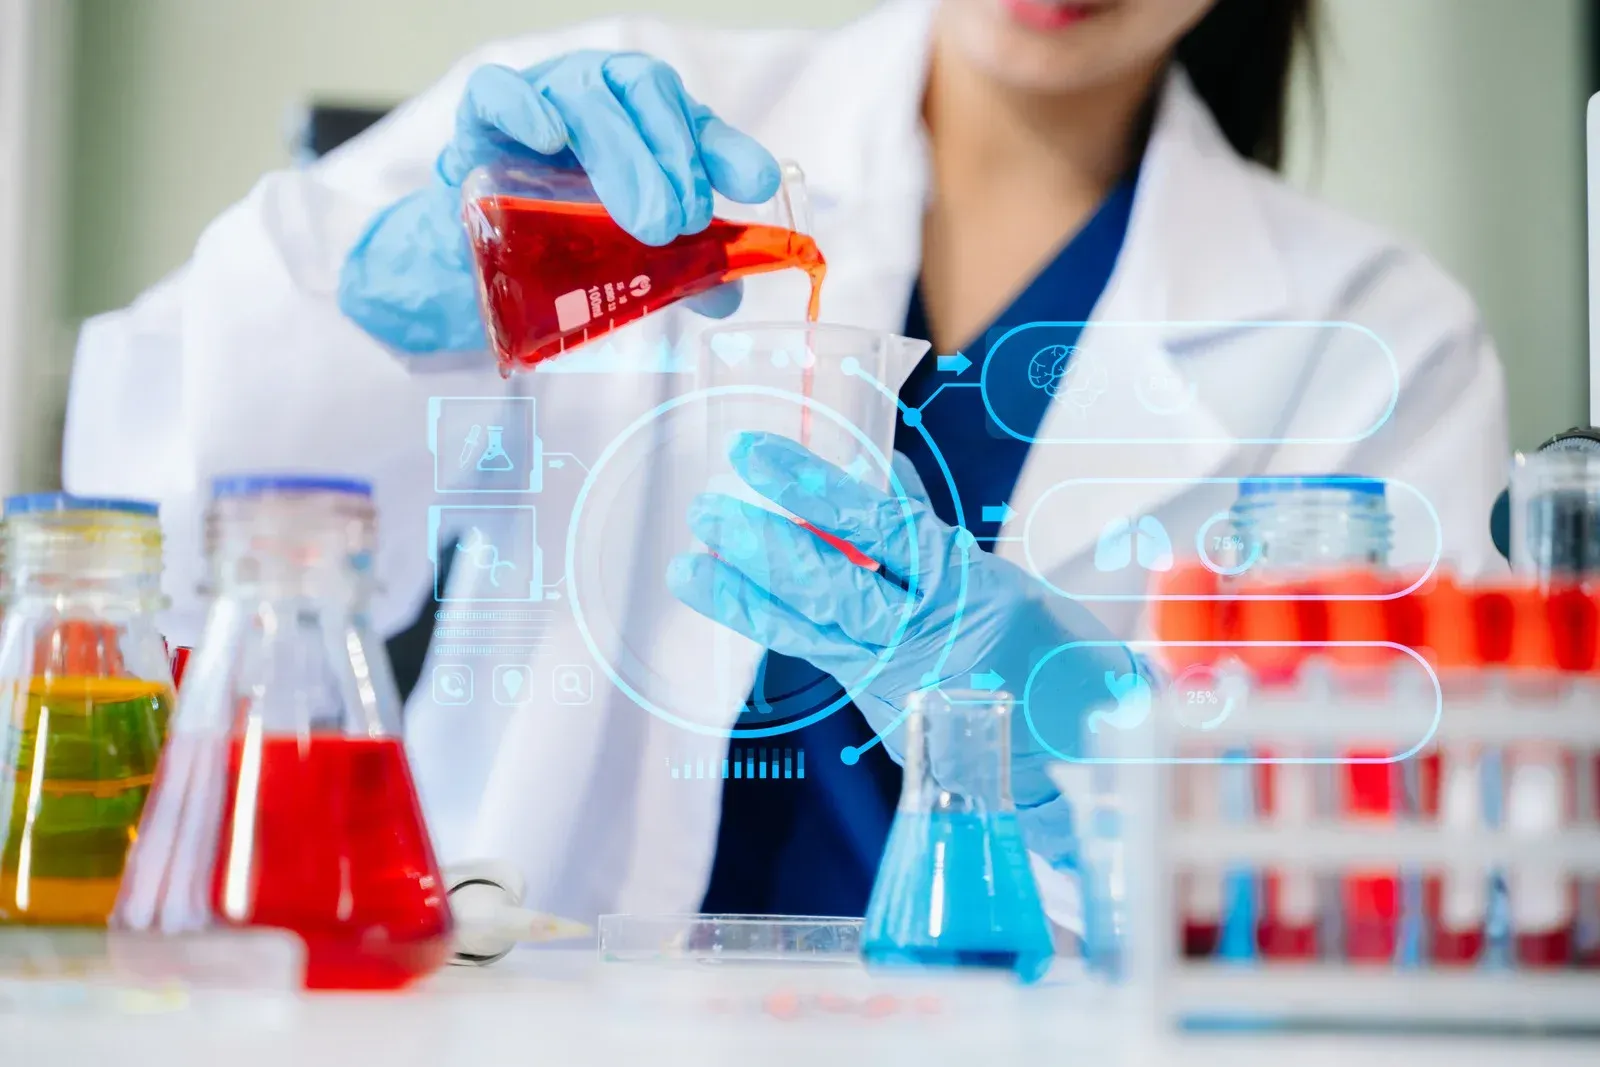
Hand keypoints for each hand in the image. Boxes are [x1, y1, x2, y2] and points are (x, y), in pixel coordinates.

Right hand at [339, 52, 777, 353]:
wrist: (477, 254)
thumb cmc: (568, 240)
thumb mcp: (634, 259)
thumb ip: (684, 271)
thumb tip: (728, 294)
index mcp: (649, 124)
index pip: (695, 120)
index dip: (725, 149)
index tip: (755, 184)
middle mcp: (605, 98)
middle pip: (647, 95)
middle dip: (673, 159)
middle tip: (682, 223)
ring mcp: (544, 97)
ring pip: (587, 95)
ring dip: (621, 153)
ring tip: (643, 219)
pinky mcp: (483, 115)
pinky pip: (498, 92)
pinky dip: (524, 107)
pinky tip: (547, 136)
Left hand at [666, 432, 1133, 861]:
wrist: (1076, 748)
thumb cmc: (1044, 649)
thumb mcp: (1000, 578)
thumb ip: (930, 530)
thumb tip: (878, 469)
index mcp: (969, 589)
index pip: (883, 527)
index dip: (816, 490)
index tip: (762, 457)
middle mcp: (931, 636)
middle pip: (833, 584)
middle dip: (763, 545)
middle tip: (707, 508)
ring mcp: (900, 678)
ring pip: (811, 629)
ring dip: (744, 592)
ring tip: (691, 561)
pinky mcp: (880, 709)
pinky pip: (817, 653)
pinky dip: (770, 621)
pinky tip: (728, 593)